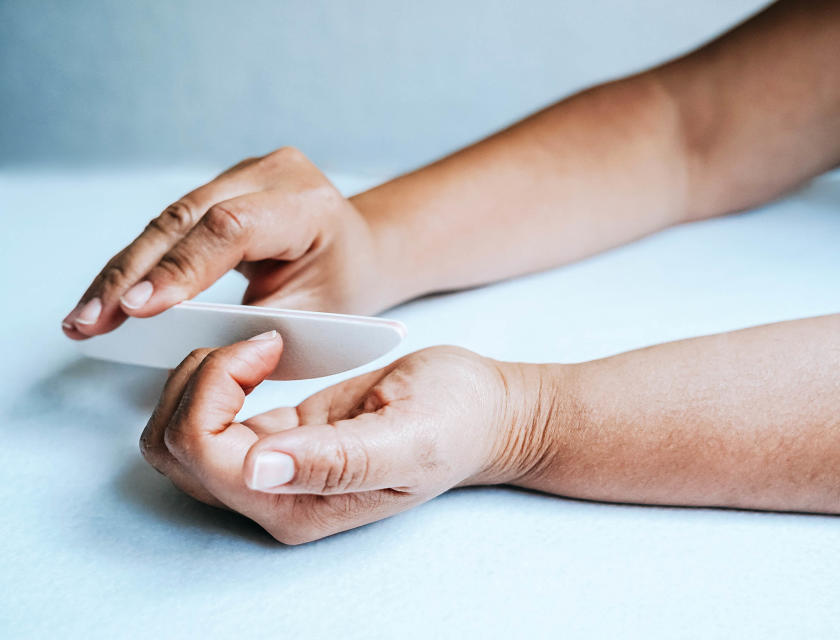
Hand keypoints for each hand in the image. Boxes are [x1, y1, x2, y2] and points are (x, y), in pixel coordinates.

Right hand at [63, 147, 403, 338]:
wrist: (363, 252)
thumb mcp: (315, 316)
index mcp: (308, 204)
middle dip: (131, 276)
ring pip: (167, 221)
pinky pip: (170, 226)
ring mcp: (244, 173)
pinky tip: (104, 299)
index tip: (137, 311)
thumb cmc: (346, 289)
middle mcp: (274, 174)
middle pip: (185, 220)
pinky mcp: (222, 186)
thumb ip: (255, 322)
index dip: (180, 269)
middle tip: (87, 323)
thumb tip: (180, 334)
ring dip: (122, 273)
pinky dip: (137, 265)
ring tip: (82, 320)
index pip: (231, 228)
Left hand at [139, 334, 551, 543]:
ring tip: (255, 348)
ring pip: (176, 437)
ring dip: (197, 382)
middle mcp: (273, 499)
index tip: (269, 346)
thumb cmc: (455, 419)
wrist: (481, 413)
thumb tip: (259, 471)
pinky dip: (214, 381)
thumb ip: (338, 459)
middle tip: (259, 343)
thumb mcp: (409, 434)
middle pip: (175, 449)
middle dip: (198, 383)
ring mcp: (269, 475)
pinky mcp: (272, 443)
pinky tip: (259, 357)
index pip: (205, 455)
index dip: (215, 390)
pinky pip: (205, 421)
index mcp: (299, 506)